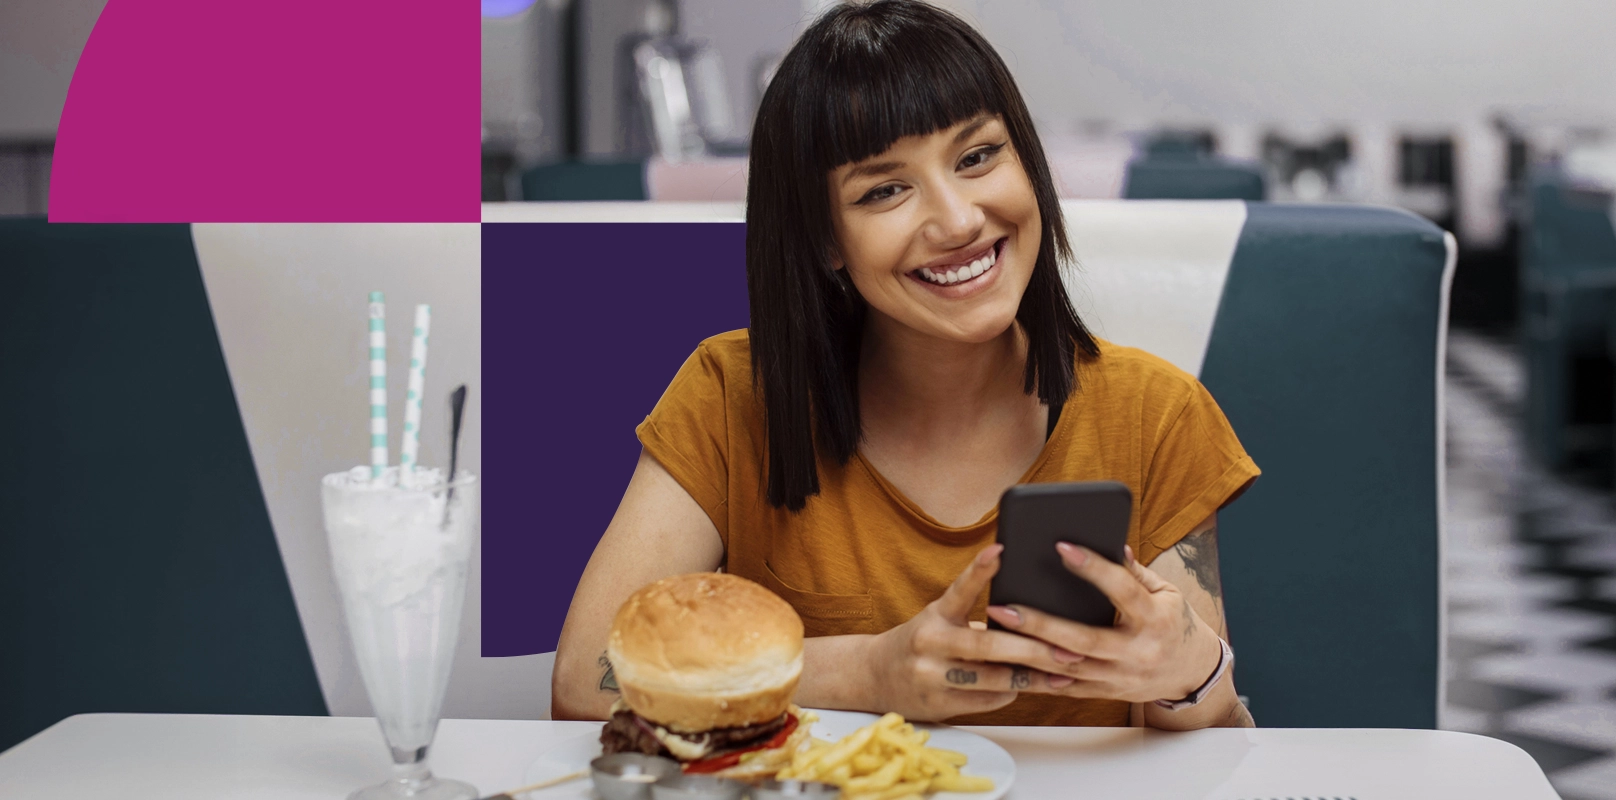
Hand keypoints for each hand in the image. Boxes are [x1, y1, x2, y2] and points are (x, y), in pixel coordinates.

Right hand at [862, 544, 1075, 720]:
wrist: (873, 676)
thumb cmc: (920, 641)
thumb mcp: (938, 618)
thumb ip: (972, 616)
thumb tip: (1025, 617)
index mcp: (933, 616)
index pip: (959, 590)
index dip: (980, 570)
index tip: (1000, 550)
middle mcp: (930, 644)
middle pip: (988, 646)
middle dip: (1033, 649)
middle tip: (1068, 648)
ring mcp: (933, 677)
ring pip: (994, 680)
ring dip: (1032, 677)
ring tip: (1062, 673)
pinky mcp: (939, 705)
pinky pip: (987, 702)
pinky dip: (1009, 693)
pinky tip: (1026, 686)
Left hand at [986, 544, 1222, 703]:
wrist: (1191, 671)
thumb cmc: (1174, 622)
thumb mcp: (1165, 592)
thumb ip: (1134, 571)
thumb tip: (1111, 543)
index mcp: (1156, 619)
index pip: (1122, 590)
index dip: (1093, 568)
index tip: (1062, 547)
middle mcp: (1138, 652)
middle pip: (1083, 640)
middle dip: (1041, 624)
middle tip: (1003, 607)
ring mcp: (1121, 678)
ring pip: (1069, 668)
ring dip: (1029, 652)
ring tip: (995, 633)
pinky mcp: (1107, 692)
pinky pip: (1067, 687)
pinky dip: (1038, 676)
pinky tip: (1009, 662)